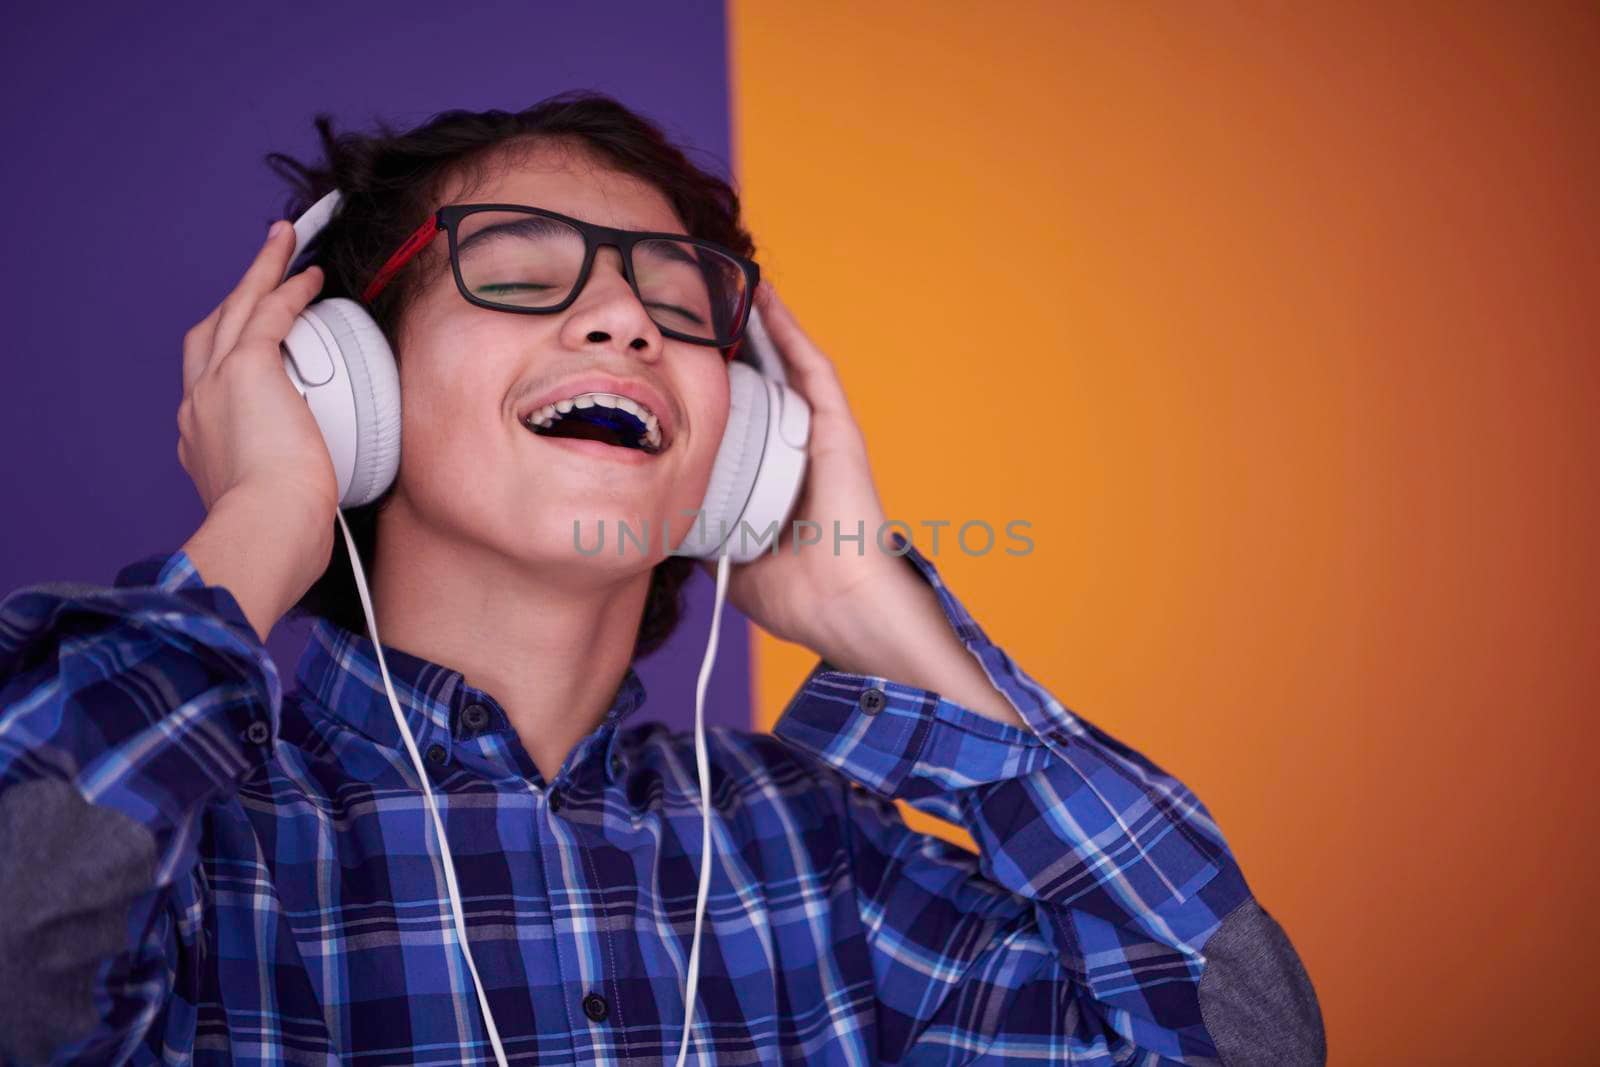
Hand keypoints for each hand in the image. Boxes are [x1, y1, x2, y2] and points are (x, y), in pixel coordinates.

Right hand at [177, 221, 338, 637]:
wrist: (267, 530)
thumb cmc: (276, 535)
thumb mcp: (271, 509)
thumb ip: (283, 495)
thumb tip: (313, 511)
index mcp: (201, 442)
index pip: (209, 385)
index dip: (227, 356)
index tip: (250, 348)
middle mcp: (198, 406)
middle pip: (211, 333)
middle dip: (235, 299)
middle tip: (259, 273)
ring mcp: (217, 385)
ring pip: (237, 308)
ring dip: (260, 273)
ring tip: (282, 244)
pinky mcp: (248, 370)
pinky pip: (270, 312)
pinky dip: (287, 288)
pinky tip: (308, 274)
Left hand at [719, 283, 1023, 726]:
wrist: (843, 613)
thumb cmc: (800, 598)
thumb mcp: (732, 560)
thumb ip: (706, 534)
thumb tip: (666, 517)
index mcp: (777, 478)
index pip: (741, 419)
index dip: (713, 384)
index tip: (676, 355)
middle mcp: (800, 449)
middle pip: (762, 382)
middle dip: (732, 343)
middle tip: (694, 303)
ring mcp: (822, 436)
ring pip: (786, 365)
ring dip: (760, 324)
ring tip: (726, 283)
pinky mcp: (839, 430)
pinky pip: (812, 370)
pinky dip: (789, 332)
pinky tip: (766, 300)